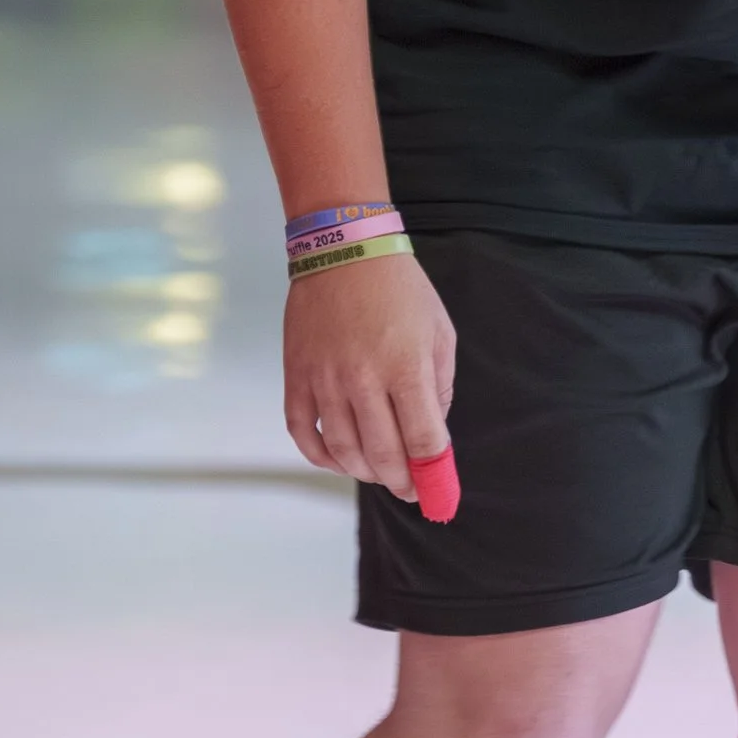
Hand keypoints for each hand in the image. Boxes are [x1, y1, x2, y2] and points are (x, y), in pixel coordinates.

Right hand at [283, 251, 455, 501]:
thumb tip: (431, 434)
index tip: (436, 491)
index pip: (422, 441)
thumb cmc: (400, 289)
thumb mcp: (438, 332)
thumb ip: (440, 387)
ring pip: (342, 451)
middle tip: (409, 488)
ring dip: (363, 472)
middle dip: (400, 482)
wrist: (342, 247)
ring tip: (378, 471)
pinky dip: (320, 456)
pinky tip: (338, 459)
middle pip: (382, 455)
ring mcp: (324, 379)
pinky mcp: (296, 375)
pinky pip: (302, 432)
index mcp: (406, 366)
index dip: (432, 475)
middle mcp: (363, 378)